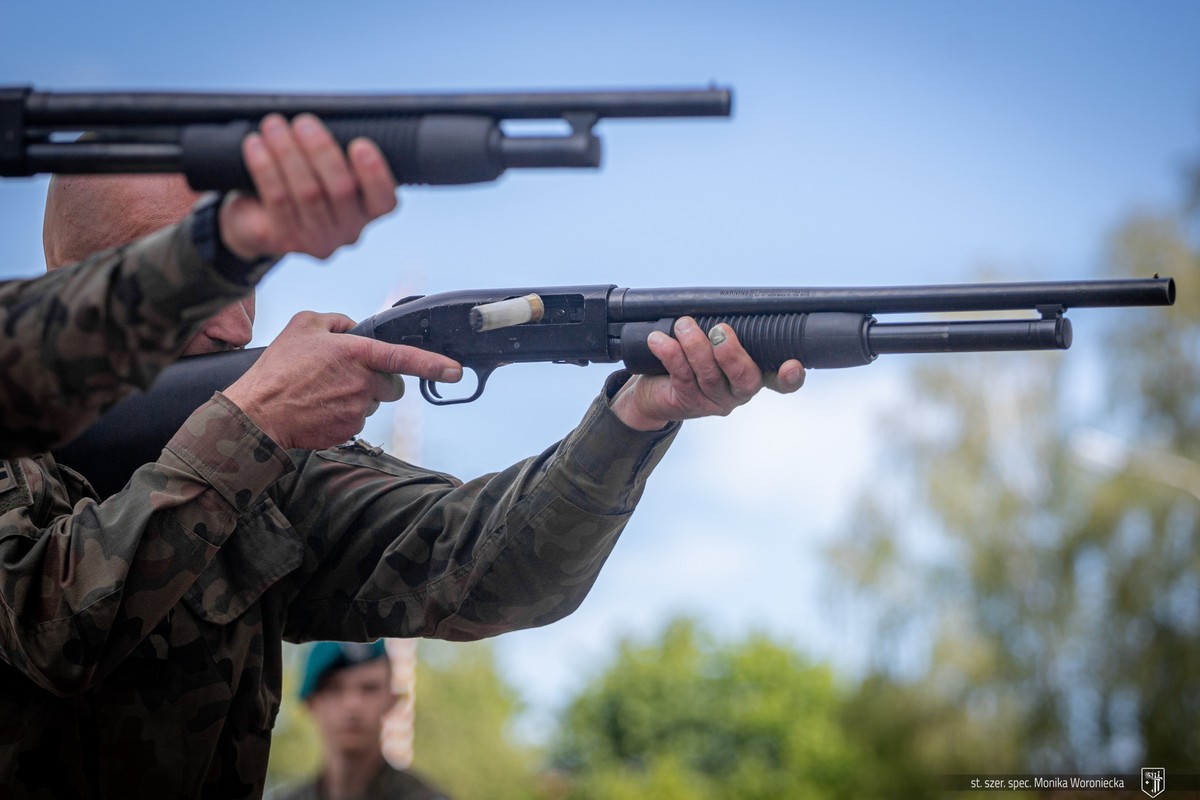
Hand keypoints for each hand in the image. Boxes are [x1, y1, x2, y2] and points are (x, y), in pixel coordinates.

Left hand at [218, 113, 397, 260]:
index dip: (375, 173)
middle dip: (321, 150)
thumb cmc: (298, 181)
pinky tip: (255, 145)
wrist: (254, 218)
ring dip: (288, 152)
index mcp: (367, 212)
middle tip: (303, 122)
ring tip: (274, 125)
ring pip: (307, 192)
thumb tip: (319, 118)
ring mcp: (315, 240)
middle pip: (342, 190)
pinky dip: (264, 166)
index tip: (359, 144)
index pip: (384, 200)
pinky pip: (277, 198)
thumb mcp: (322, 169)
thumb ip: (333, 151)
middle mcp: (347, 232)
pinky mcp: (283, 240)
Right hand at [222, 312, 462, 449]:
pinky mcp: (349, 431)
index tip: (455, 371)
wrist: (257, 413)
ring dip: (358, 397)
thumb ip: (337, 321)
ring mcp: (358, 410)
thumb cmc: (278, 368)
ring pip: (373, 403)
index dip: (433, 364)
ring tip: (322, 391)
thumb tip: (354, 328)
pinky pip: (357, 420)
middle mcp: (363, 383)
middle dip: (379, 381)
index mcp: (357, 354)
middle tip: (345, 376)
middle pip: (392, 385)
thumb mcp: (303, 325)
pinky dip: (343, 414)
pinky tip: (320, 408)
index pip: (404, 358)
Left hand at [609, 317, 804, 430]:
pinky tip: (659, 340)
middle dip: (732, 354)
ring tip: (683, 324)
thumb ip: (724, 327)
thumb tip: (724, 299)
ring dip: (695, 346)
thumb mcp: (712, 341)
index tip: (791, 365)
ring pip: (709, 376)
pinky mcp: (686, 402)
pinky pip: (681, 376)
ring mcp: (713, 401)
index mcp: (753, 375)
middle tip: (719, 330)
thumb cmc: (690, 356)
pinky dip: (670, 354)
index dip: (791, 378)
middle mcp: (737, 392)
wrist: (654, 388)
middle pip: (745, 380)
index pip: (780, 382)